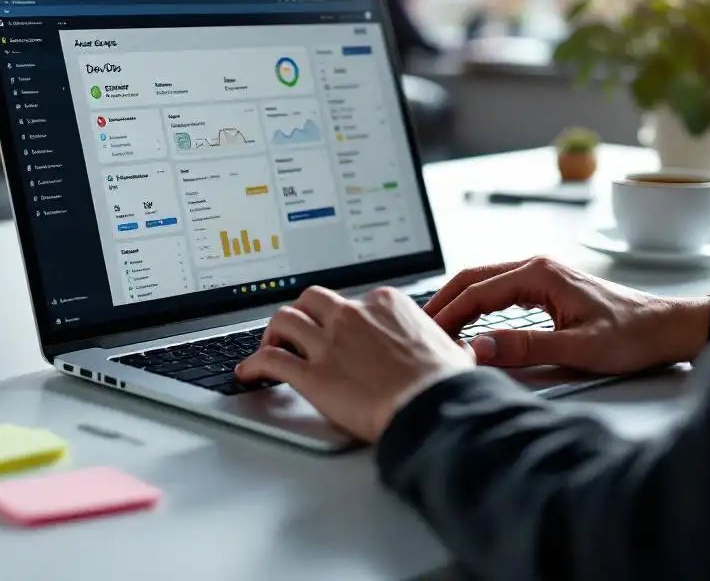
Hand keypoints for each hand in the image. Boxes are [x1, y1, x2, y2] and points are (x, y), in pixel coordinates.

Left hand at [236, 286, 473, 441]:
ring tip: (270, 347)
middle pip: (310, 299)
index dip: (338, 317)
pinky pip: (270, 360)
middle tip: (297, 332)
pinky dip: (252, 365)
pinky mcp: (312, 374)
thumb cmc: (445, 385)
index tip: (335, 330)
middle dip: (301, 314)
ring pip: (283, 320)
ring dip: (272, 333)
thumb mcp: (454, 352)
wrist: (433, 409)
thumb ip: (448, 346)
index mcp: (384, 303)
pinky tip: (247, 373)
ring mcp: (329, 342)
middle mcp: (352, 315)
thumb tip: (461, 352)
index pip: (349, 300)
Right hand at [425, 257, 709, 373]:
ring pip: (482, 283)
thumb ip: (524, 347)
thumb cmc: (632, 335)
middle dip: (443, 303)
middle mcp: (535, 267)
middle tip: (420, 330)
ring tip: (437, 330)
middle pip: (472, 278)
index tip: (428, 335)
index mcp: (539, 273)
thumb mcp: (578, 348)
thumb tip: (477, 348)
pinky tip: (468, 324)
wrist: (667, 328)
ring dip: (457, 304)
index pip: (475, 290)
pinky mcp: (544, 288)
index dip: (447, 314)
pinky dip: (475, 306)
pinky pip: (497, 291)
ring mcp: (539, 275)